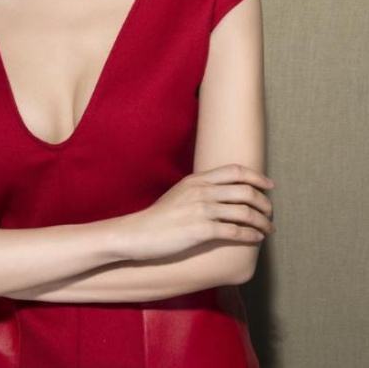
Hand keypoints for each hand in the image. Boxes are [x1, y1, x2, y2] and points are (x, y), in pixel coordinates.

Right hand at [125, 163, 275, 261]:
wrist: (139, 233)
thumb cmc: (160, 217)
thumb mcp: (180, 193)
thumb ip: (200, 189)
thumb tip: (222, 192)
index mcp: (197, 180)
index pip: (235, 171)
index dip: (257, 176)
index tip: (269, 185)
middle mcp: (202, 191)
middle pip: (245, 190)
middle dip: (264, 202)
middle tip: (270, 211)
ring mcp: (202, 210)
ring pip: (244, 212)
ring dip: (262, 221)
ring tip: (268, 228)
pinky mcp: (201, 230)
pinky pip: (234, 231)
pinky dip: (250, 235)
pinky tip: (256, 238)